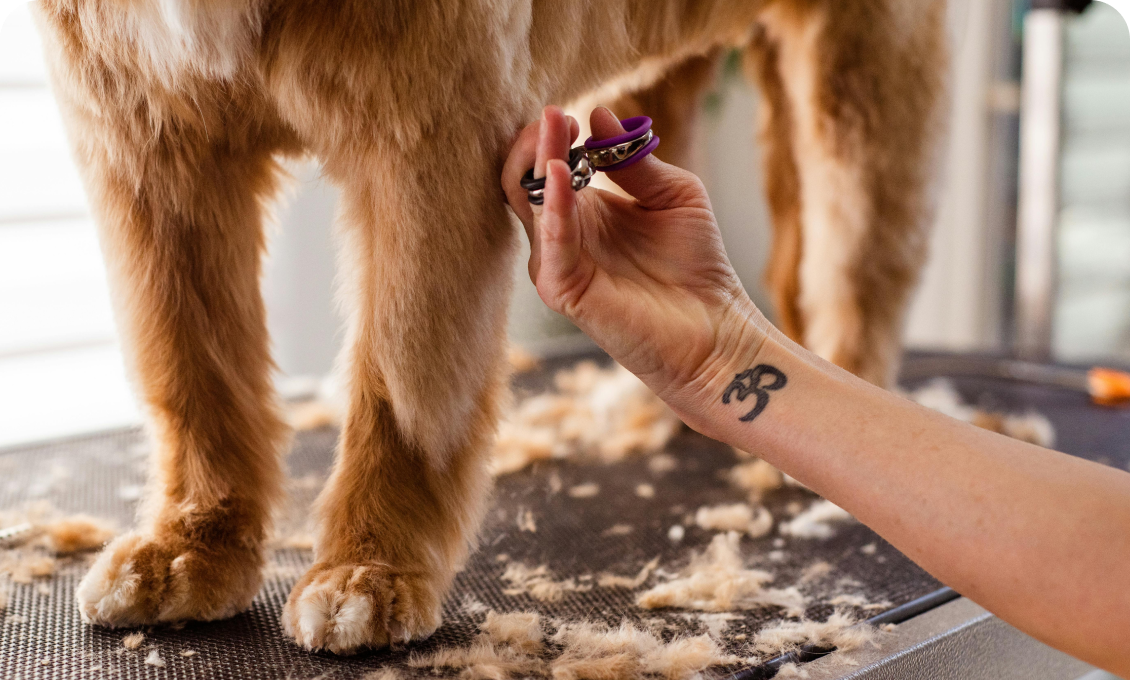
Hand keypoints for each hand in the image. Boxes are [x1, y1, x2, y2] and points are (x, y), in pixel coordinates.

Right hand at [502, 106, 764, 411]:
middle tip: (555, 114)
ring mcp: (559, 265)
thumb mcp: (674, 194)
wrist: (716, 329)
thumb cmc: (697, 266)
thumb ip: (635, 161)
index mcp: (585, 212)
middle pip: (528, 181)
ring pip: (532, 205)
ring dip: (542, 162)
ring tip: (558, 128)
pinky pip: (549, 245)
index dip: (553, 138)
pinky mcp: (565, 291)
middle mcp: (564, 237)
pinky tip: (562, 175)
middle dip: (537, 143)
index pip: (548, 166)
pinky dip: (553, 208)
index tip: (571, 113)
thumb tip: (599, 113)